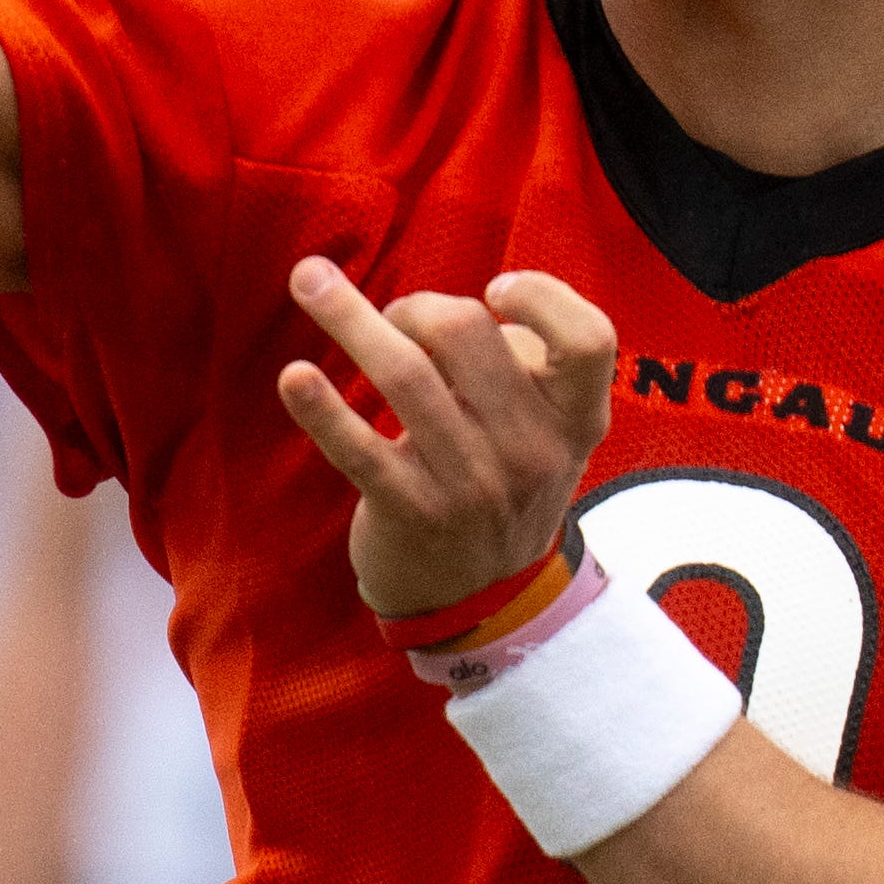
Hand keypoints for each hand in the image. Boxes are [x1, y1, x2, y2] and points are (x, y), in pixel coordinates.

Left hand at [275, 258, 619, 616]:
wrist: (481, 603)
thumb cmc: (504, 484)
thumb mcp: (547, 436)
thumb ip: (522, 367)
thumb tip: (446, 310)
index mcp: (574, 420)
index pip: (589, 340)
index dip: (543, 296)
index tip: (493, 288)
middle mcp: (531, 451)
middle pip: (467, 333)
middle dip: (414, 305)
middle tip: (392, 319)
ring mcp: (469, 484)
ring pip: (403, 373)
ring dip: (347, 315)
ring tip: (308, 280)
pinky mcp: (410, 512)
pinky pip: (358, 448)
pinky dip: (321, 407)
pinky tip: (294, 377)